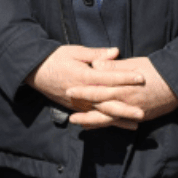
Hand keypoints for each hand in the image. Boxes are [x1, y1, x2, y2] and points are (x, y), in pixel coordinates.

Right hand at [25, 46, 145, 129]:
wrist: (35, 71)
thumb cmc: (56, 58)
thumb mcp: (76, 51)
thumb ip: (96, 54)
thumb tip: (116, 51)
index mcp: (84, 76)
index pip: (109, 78)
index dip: (126, 78)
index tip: (141, 78)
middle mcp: (82, 93)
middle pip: (107, 102)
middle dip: (125, 108)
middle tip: (142, 112)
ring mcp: (78, 103)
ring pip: (101, 113)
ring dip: (119, 119)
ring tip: (135, 124)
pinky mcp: (75, 108)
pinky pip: (93, 118)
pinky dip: (106, 122)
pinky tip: (118, 125)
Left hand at [66, 56, 177, 129]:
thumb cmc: (155, 70)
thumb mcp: (133, 64)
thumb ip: (113, 67)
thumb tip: (95, 65)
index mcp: (122, 87)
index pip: (98, 89)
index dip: (83, 91)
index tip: (69, 91)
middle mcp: (125, 102)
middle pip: (100, 108)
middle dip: (84, 112)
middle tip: (69, 117)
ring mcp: (133, 112)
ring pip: (109, 120)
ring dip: (93, 122)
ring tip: (79, 124)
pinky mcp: (140, 117)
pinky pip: (121, 123)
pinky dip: (109, 125)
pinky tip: (101, 126)